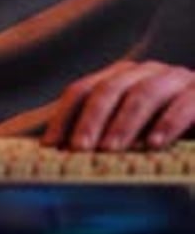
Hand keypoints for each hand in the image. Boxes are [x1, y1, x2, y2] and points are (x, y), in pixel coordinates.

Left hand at [41, 59, 194, 150]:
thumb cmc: (167, 132)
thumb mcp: (132, 134)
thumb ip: (103, 138)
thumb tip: (60, 160)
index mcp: (122, 78)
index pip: (82, 90)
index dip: (63, 116)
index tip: (50, 147)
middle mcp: (146, 73)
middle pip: (109, 88)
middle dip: (91, 119)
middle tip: (79, 149)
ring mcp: (176, 80)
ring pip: (144, 93)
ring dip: (124, 123)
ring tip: (111, 150)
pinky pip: (184, 104)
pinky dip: (168, 123)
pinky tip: (154, 145)